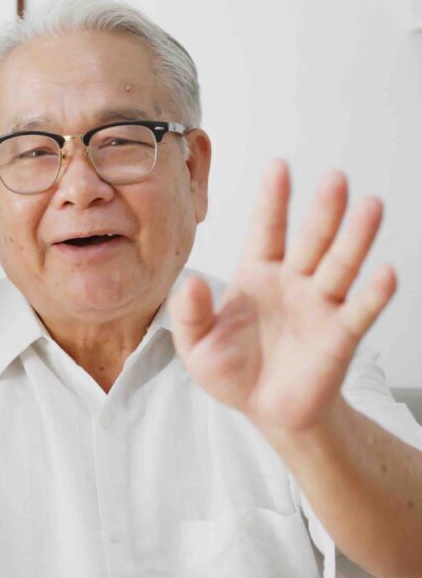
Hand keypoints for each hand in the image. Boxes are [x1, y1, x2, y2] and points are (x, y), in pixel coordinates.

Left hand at [169, 160, 395, 439]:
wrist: (266, 411)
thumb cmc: (232, 372)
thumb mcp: (196, 345)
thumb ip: (190, 313)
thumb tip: (192, 282)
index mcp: (256, 276)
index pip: (266, 231)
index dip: (273, 200)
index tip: (278, 166)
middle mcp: (293, 283)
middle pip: (311, 240)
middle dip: (323, 211)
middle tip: (335, 178)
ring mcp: (319, 306)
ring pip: (340, 265)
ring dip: (356, 238)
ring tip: (370, 207)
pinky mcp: (339, 336)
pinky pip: (359, 310)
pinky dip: (374, 293)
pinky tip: (386, 273)